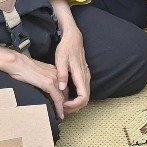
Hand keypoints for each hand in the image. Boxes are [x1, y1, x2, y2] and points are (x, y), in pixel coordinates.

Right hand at [4, 52, 66, 117]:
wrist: (17, 63)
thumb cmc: (22, 68)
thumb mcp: (37, 73)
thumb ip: (43, 79)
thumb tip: (42, 88)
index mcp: (54, 71)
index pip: (63, 86)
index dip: (64, 97)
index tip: (63, 106)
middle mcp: (57, 74)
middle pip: (65, 92)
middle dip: (65, 103)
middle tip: (64, 113)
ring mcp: (54, 79)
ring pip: (63, 96)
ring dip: (63, 108)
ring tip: (62, 116)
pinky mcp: (48, 84)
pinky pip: (57, 98)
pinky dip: (59, 108)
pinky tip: (59, 115)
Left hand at [50, 0, 90, 115]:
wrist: (73, 38)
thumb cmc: (66, 48)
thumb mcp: (60, 59)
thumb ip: (62, 74)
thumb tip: (62, 89)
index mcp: (80, 74)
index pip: (83, 97)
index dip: (74, 105)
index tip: (63, 106)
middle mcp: (86, 77)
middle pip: (85, 100)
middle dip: (74, 107)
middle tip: (60, 108)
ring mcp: (86, 76)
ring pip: (84, 96)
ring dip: (74, 103)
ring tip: (61, 104)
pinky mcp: (84, 76)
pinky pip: (82, 91)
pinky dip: (75, 98)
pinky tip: (65, 97)